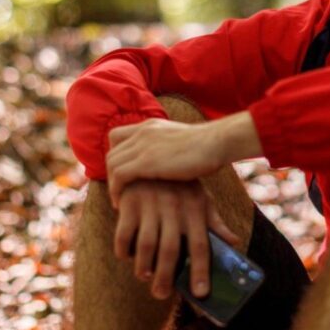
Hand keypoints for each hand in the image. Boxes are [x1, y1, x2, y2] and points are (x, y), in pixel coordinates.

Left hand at [106, 119, 224, 206]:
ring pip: (112, 164)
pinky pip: (119, 176)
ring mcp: (143, 145)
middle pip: (112, 152)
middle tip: (119, 192)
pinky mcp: (146, 161)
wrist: (217, 143)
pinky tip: (121, 204)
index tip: (123, 174)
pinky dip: (116, 191)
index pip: (117, 136)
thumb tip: (168, 161)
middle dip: (112, 174)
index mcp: (150, 126)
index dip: (116, 156)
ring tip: (119, 200)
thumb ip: (168, 147)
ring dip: (112, 184)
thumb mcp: (181, 141)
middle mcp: (143, 132)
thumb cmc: (208, 147)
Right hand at [113, 179, 241, 299]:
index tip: (200, 294)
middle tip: (161, 295)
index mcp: (195, 210)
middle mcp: (174, 208)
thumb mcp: (201, 198)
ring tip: (144, 277)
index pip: (200, 246)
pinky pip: (124, 233)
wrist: (152, 153)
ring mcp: (151, 205)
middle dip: (166, 277)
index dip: (201, 271)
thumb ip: (215, 222)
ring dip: (144, 266)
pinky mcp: (130, 202)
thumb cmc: (181, 184)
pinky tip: (127, 257)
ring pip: (146, 244)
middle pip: (171, 250)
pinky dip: (124, 249)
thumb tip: (234, 243)